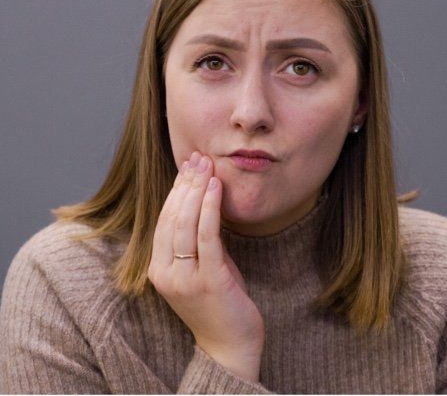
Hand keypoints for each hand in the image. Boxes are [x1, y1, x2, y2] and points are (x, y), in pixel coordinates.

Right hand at [148, 151, 264, 381]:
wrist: (229, 346)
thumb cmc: (218, 302)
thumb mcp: (202, 266)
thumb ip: (198, 240)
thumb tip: (203, 201)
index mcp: (158, 269)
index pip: (164, 220)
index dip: (175, 191)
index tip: (187, 166)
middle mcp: (166, 272)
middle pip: (172, 217)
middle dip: (185, 184)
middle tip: (197, 158)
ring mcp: (185, 278)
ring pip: (185, 224)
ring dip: (196, 190)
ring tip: (206, 166)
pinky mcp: (208, 280)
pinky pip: (207, 237)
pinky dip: (209, 209)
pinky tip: (215, 188)